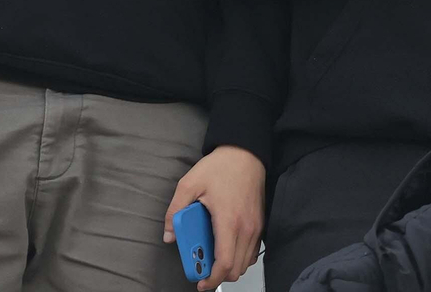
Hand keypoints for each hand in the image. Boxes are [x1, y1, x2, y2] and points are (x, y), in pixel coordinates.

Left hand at [163, 145, 265, 290]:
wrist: (245, 152)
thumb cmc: (221, 166)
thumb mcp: (189, 184)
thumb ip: (175, 211)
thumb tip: (170, 234)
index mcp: (228, 221)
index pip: (225, 262)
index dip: (212, 278)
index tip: (201, 282)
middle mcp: (246, 227)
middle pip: (237, 269)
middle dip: (219, 275)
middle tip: (203, 268)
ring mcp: (256, 226)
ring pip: (246, 262)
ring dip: (229, 266)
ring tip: (213, 256)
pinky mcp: (260, 223)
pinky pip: (252, 251)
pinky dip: (240, 256)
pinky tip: (226, 245)